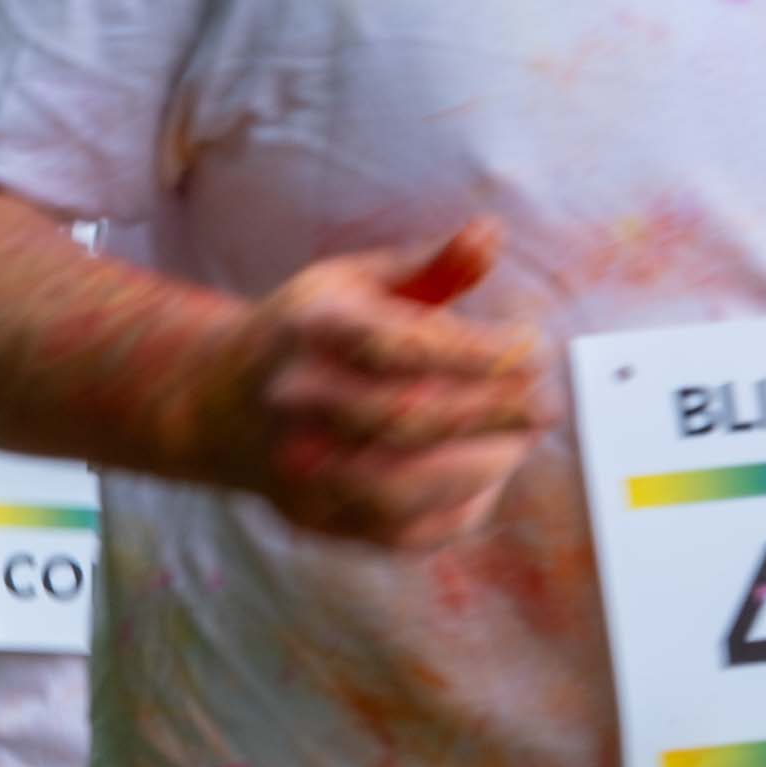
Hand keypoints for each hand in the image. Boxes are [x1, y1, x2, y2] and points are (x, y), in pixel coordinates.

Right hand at [188, 223, 545, 546]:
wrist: (218, 402)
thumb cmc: (310, 332)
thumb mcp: (354, 283)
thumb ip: (429, 267)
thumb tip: (492, 234)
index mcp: (307, 330)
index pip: (399, 345)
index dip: (477, 351)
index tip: (533, 347)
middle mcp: (293, 402)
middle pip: (402, 418)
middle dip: (490, 414)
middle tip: (547, 405)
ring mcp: (297, 467)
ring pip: (399, 488)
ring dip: (478, 468)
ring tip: (521, 443)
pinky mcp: (313, 517)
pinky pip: (398, 532)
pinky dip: (455, 510)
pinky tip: (488, 478)